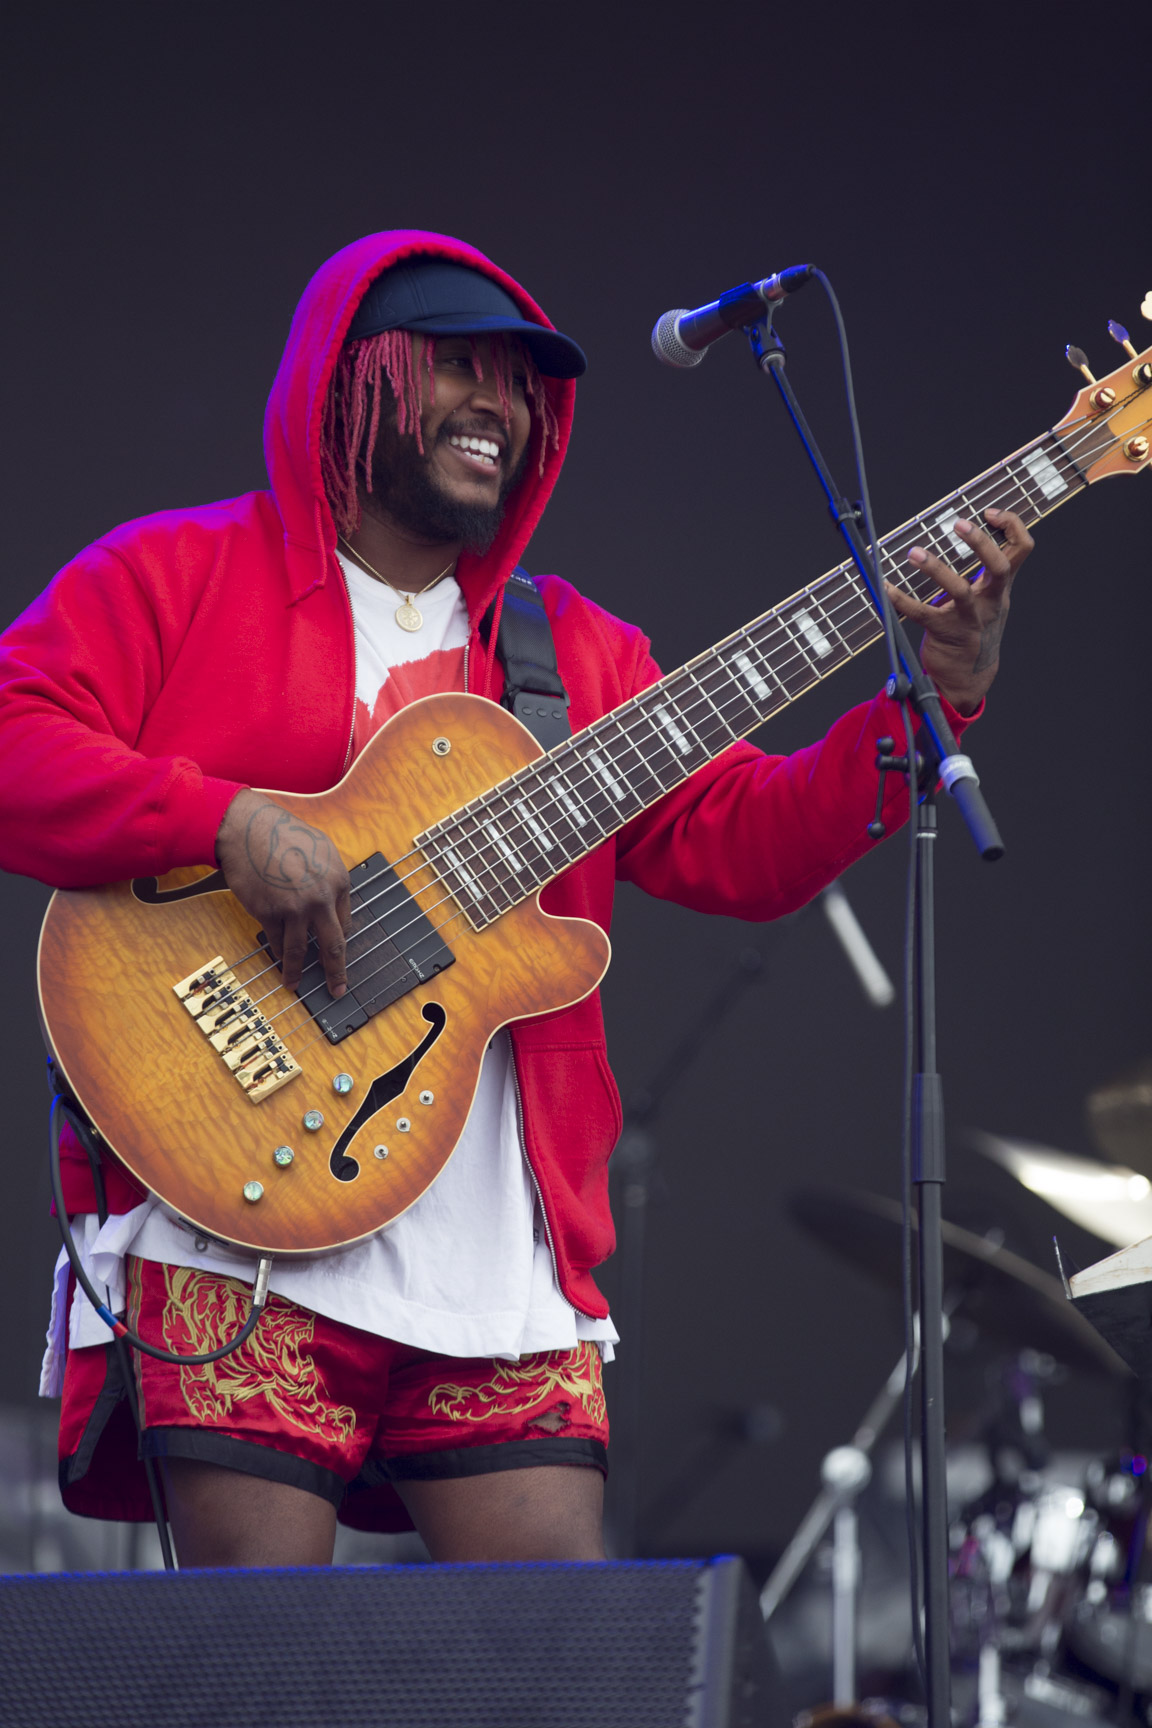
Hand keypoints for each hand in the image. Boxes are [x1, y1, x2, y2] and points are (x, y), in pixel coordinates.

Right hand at [215, 789, 351, 996]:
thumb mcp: (321, 850)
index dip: (339, 942)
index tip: (338, 957)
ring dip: (296, 971)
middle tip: (337, 989)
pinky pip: (275, 941)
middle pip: (333, 945)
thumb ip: (330, 879)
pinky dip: (276, 953)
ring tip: (294, 984)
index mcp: (338, 881)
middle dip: (336, 972)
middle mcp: (321, 897)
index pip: (345, 922)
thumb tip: (333, 906)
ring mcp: (295, 908)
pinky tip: (277, 961)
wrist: (249, 829)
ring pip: (299, 950)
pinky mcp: (269, 913)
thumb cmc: (283, 835)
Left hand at [884, 507, 1032, 714]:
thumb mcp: (989, 598)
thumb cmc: (974, 628)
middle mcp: (991, 601)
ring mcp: (970, 619)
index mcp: (1001, 587)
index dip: (1012, 525)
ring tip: (913, 553)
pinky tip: (885, 588)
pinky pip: (922, 614)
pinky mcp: (945, 633)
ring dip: (935, 569)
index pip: (1022, 549)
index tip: (989, 512)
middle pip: (999, 567)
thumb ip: (985, 571)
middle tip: (959, 523)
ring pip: (959, 591)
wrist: (968, 675)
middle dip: (981, 543)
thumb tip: (972, 529)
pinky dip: (901, 600)